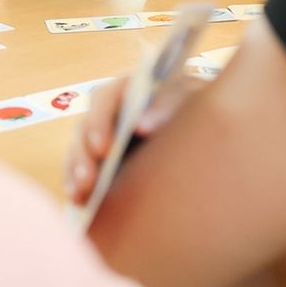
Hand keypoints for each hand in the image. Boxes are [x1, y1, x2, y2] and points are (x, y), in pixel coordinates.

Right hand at [64, 73, 208, 204]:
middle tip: (90, 178)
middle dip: (85, 152)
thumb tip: (141, 126)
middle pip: (87, 126)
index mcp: (131, 86)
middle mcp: (111, 109)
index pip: (107, 98)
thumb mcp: (192, 96)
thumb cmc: (198, 105)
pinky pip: (81, 166)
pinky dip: (76, 181)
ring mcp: (104, 133)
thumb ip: (169, 104)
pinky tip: (78, 199)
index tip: (105, 149)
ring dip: (77, 169)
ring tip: (81, 192)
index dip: (101, 122)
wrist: (208, 126)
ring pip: (80, 148)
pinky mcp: (101, 158)